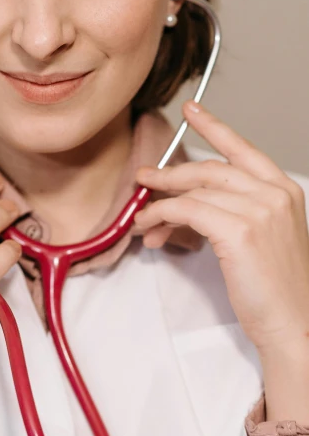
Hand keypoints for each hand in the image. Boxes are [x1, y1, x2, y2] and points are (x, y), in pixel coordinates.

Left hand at [134, 100, 308, 355]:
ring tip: (142, 218)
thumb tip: (184, 207)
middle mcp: (274, 193)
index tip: (192, 111)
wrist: (295, 324)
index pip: (242, 150)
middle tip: (144, 179)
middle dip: (171, 174)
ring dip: (160, 203)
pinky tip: (150, 228)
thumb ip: (230, 214)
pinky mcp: (240, 230)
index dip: (215, 127)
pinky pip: (186, 211)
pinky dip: (162, 216)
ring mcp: (259, 209)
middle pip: (210, 170)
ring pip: (194, 190)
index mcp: (284, 190)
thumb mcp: (260, 240)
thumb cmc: (276, 290)